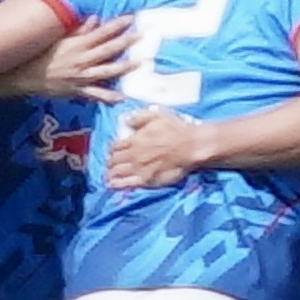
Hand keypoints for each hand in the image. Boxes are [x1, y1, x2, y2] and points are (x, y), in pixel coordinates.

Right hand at [30, 13, 142, 98]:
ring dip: (124, 67)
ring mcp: (81, 76)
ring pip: (106, 70)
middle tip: (143, 36)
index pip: (101, 32)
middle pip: (108, 49)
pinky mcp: (78, 90)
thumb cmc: (42, 54)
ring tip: (139, 63)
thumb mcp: (59, 38)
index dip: (117, 25)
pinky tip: (121, 97)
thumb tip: (96, 18)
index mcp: (78, 44)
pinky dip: (108, 96)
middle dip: (126, 42)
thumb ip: (79, 30)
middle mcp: (82, 59)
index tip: (131, 18)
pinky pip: (96, 94)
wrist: (26, 75)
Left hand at [99, 109, 216, 189]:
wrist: (191, 146)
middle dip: (110, 162)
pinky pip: (128, 183)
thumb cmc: (176, 129)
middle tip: (109, 164)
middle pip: (114, 160)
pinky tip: (112, 184)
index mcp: (134, 140)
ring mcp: (139, 169)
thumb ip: (139, 117)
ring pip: (118, 172)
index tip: (112, 151)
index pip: (115, 146)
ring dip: (110, 173)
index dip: (112, 149)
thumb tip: (126, 120)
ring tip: (108, 175)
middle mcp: (133, 155)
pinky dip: (118, 184)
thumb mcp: (157, 114)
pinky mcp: (147, 180)